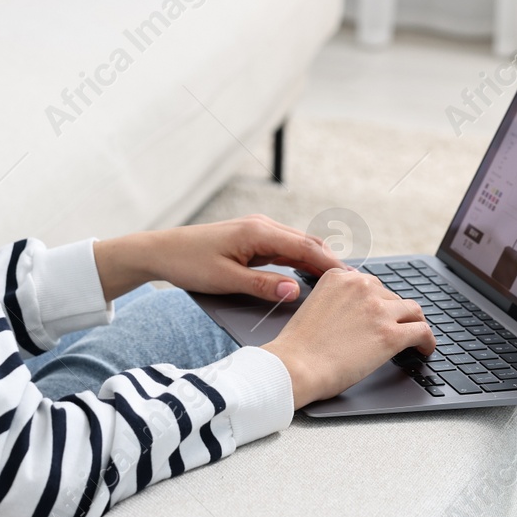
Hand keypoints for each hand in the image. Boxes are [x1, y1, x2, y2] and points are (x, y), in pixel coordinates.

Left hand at [91, 214, 347, 303]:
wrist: (161, 251)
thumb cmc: (189, 264)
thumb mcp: (226, 280)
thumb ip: (262, 285)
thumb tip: (296, 291)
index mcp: (258, 232)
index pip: (306, 248)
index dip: (331, 265)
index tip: (352, 280)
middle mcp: (261, 226)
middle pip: (307, 242)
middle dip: (331, 261)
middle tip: (355, 284)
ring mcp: (257, 230)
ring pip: (297, 243)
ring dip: (317, 259)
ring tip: (339, 281)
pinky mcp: (251, 238)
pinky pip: (284, 247)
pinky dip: (301, 258)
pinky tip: (309, 273)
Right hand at [263, 268, 433, 407]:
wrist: (295, 366)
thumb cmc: (299, 346)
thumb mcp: (314, 305)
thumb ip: (338, 300)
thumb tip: (358, 315)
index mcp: (340, 277)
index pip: (372, 284)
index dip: (379, 302)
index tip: (382, 313)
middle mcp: (361, 286)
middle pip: (392, 296)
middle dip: (394, 314)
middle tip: (395, 329)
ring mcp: (378, 309)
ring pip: (413, 310)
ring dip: (414, 324)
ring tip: (416, 338)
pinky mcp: (391, 334)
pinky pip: (422, 331)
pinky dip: (427, 340)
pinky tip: (425, 349)